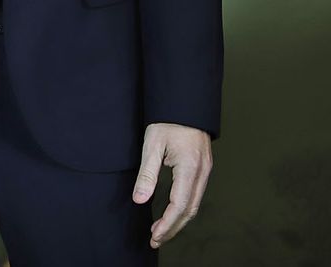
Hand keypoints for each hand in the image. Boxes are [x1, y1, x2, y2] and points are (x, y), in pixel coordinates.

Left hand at [132, 122, 212, 248]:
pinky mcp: (203, 168)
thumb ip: (147, 174)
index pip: (179, 206)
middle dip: (173, 228)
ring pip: (194, 205)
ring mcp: (205, 171)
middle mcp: (202, 173)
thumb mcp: (152, 145)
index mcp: (190, 168)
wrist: (184, 104)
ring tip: (161, 231)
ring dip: (178, 220)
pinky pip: (195, 195)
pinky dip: (184, 209)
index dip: (167, 224)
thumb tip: (139, 200)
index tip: (154, 236)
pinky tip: (171, 213)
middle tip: (156, 240)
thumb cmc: (167, 121)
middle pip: (190, 210)